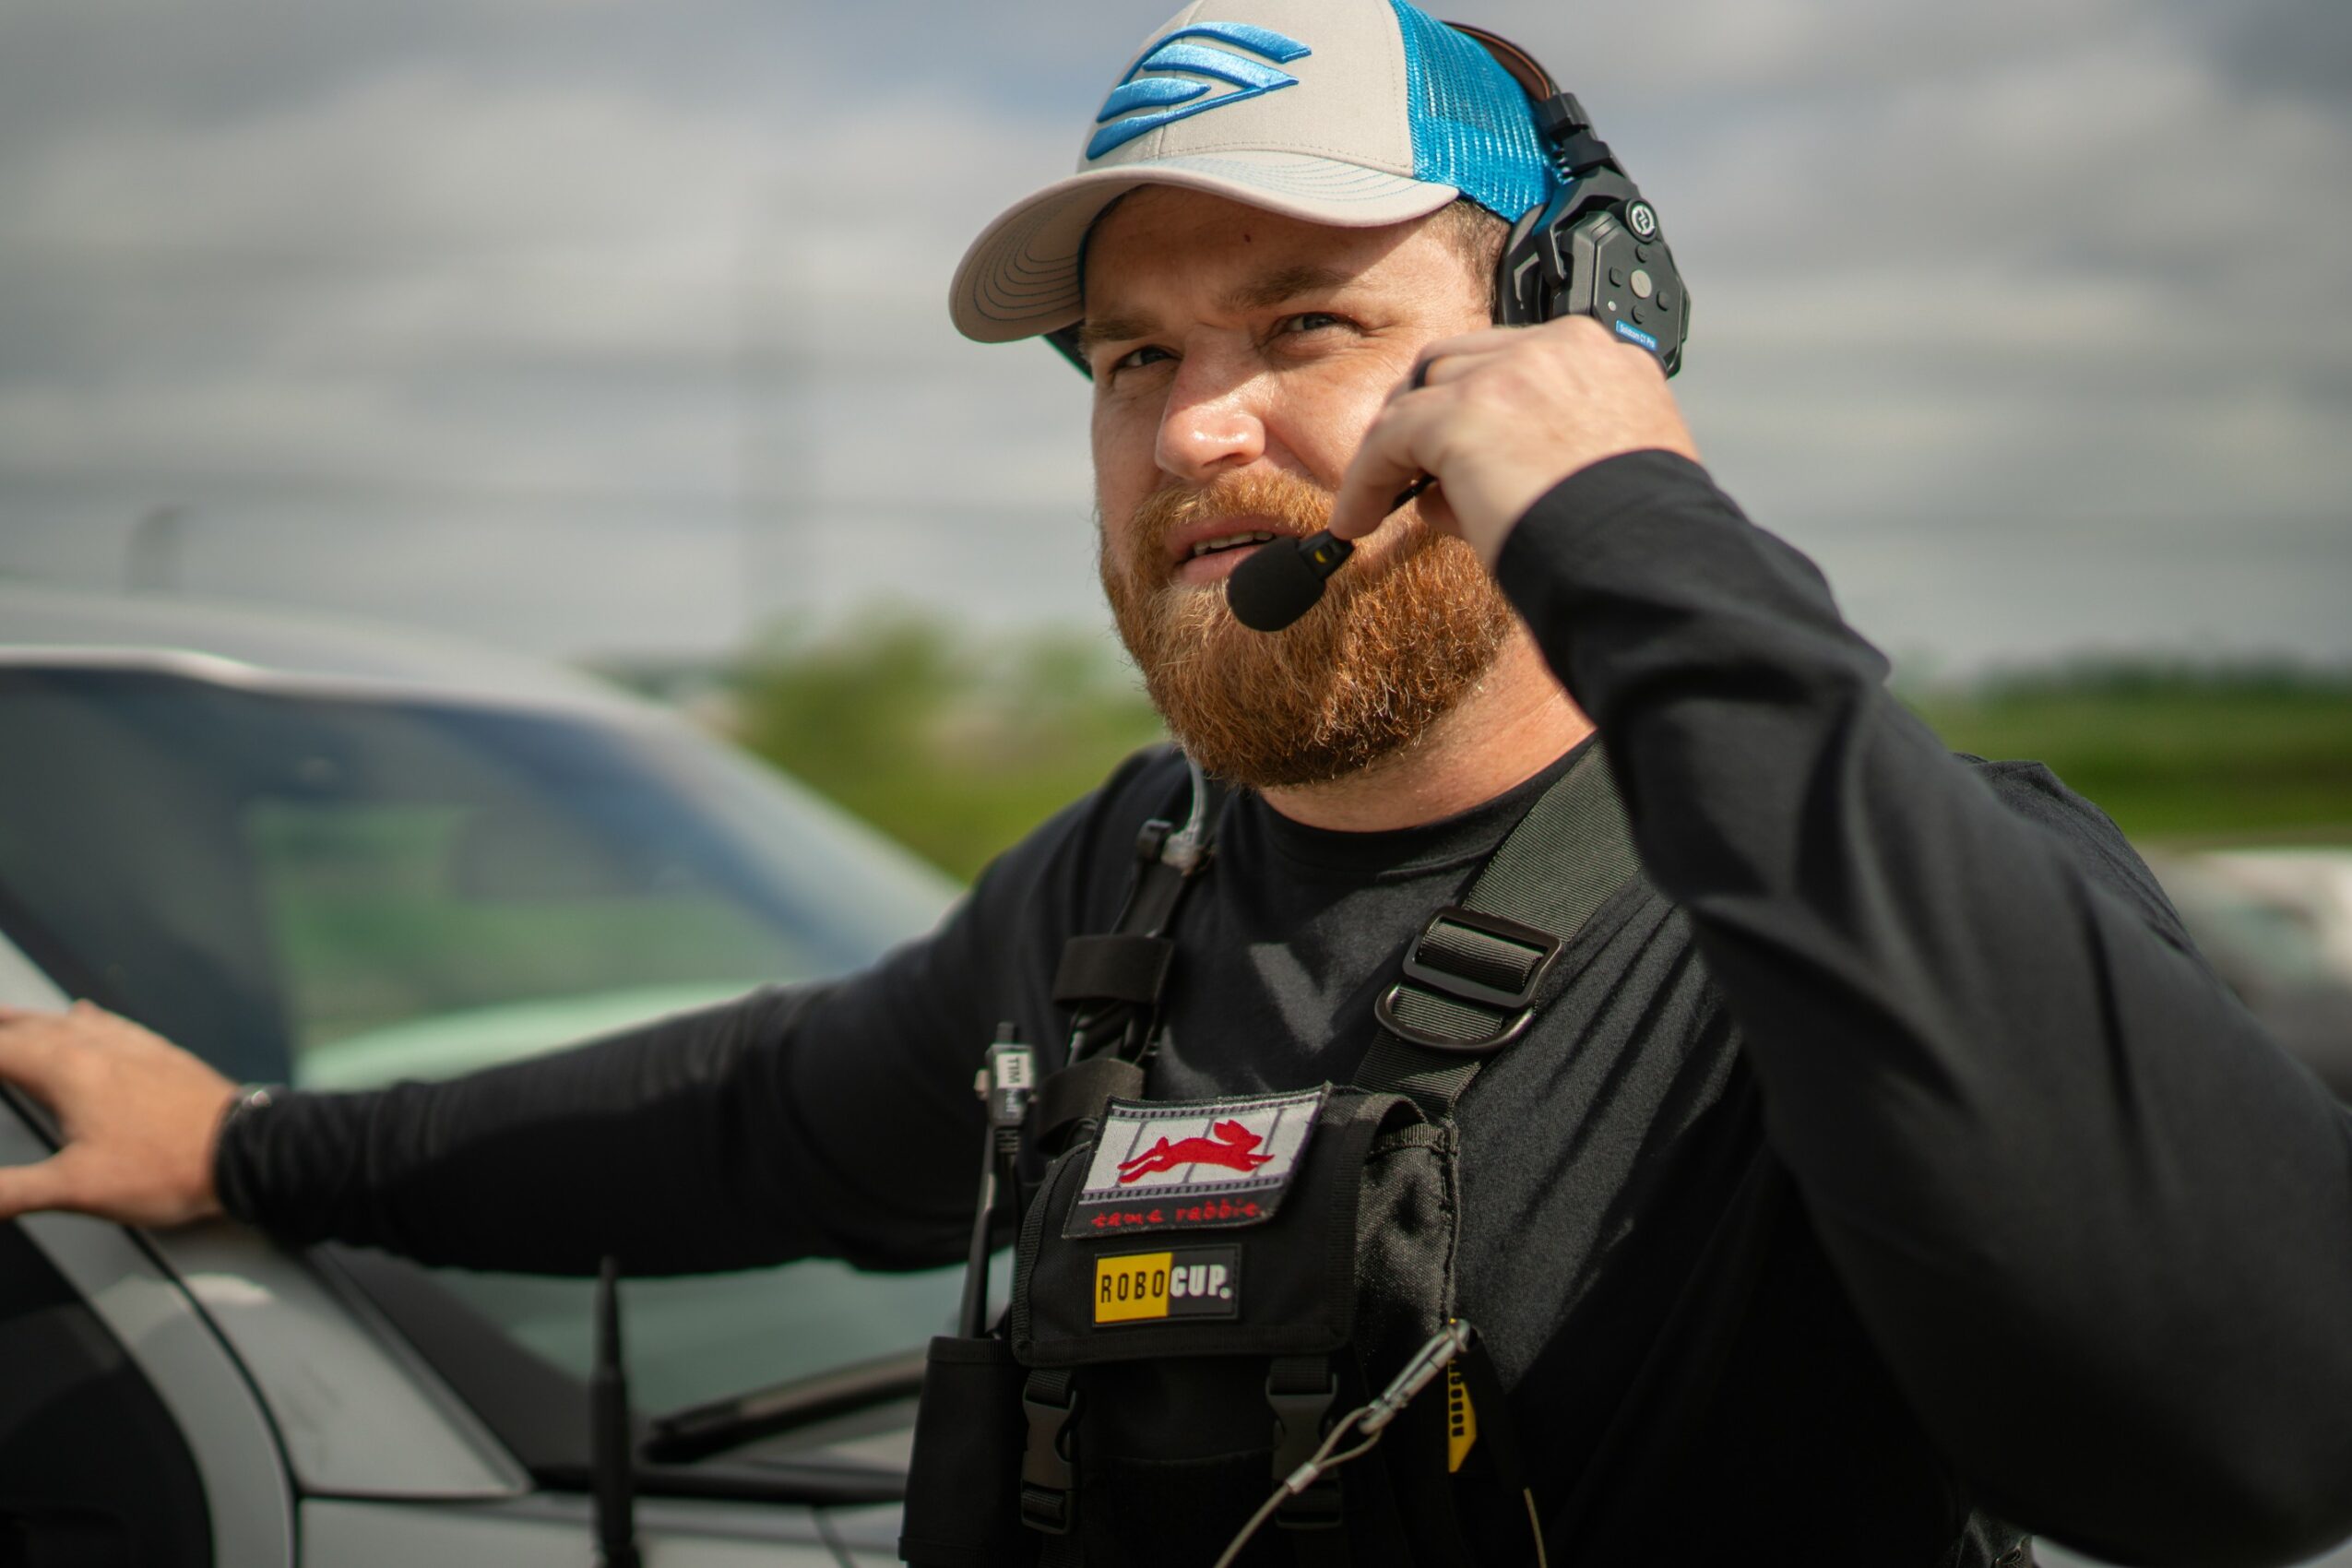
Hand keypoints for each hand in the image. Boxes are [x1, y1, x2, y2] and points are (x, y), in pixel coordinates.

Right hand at [0, 1001, 236, 1226]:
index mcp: (69, 1071)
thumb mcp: (76, 1189)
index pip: (0, 1050)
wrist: (244, 1151)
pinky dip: (85, 1019)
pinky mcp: (161, 1054)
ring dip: (32, 1019)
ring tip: (9, 1019)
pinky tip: (86, 1015)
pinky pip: (111, 1024)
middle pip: (30, 1027)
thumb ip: (11, 1191)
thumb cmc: (168, 1169)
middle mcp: (99, 1047)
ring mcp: (133, 1046)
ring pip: (68, 1022)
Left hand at [1326, 316, 1700, 568]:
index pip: (1518, 360)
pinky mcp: (1463, 415)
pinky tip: (1356, 521)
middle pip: (1460, 361)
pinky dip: (1365, 480)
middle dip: (1428, 408)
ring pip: (1420, 391)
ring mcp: (1510, 375)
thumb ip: (1530, 463)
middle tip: (1405, 463)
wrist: (1647, 567)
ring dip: (1395, 445)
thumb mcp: (1597, 481)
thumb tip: (1440, 492)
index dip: (1477, 399)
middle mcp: (1560, 349)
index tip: (1456, 438)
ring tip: (1376, 499)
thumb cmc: (1638, 543)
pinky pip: (1389, 440)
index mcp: (1606, 358)